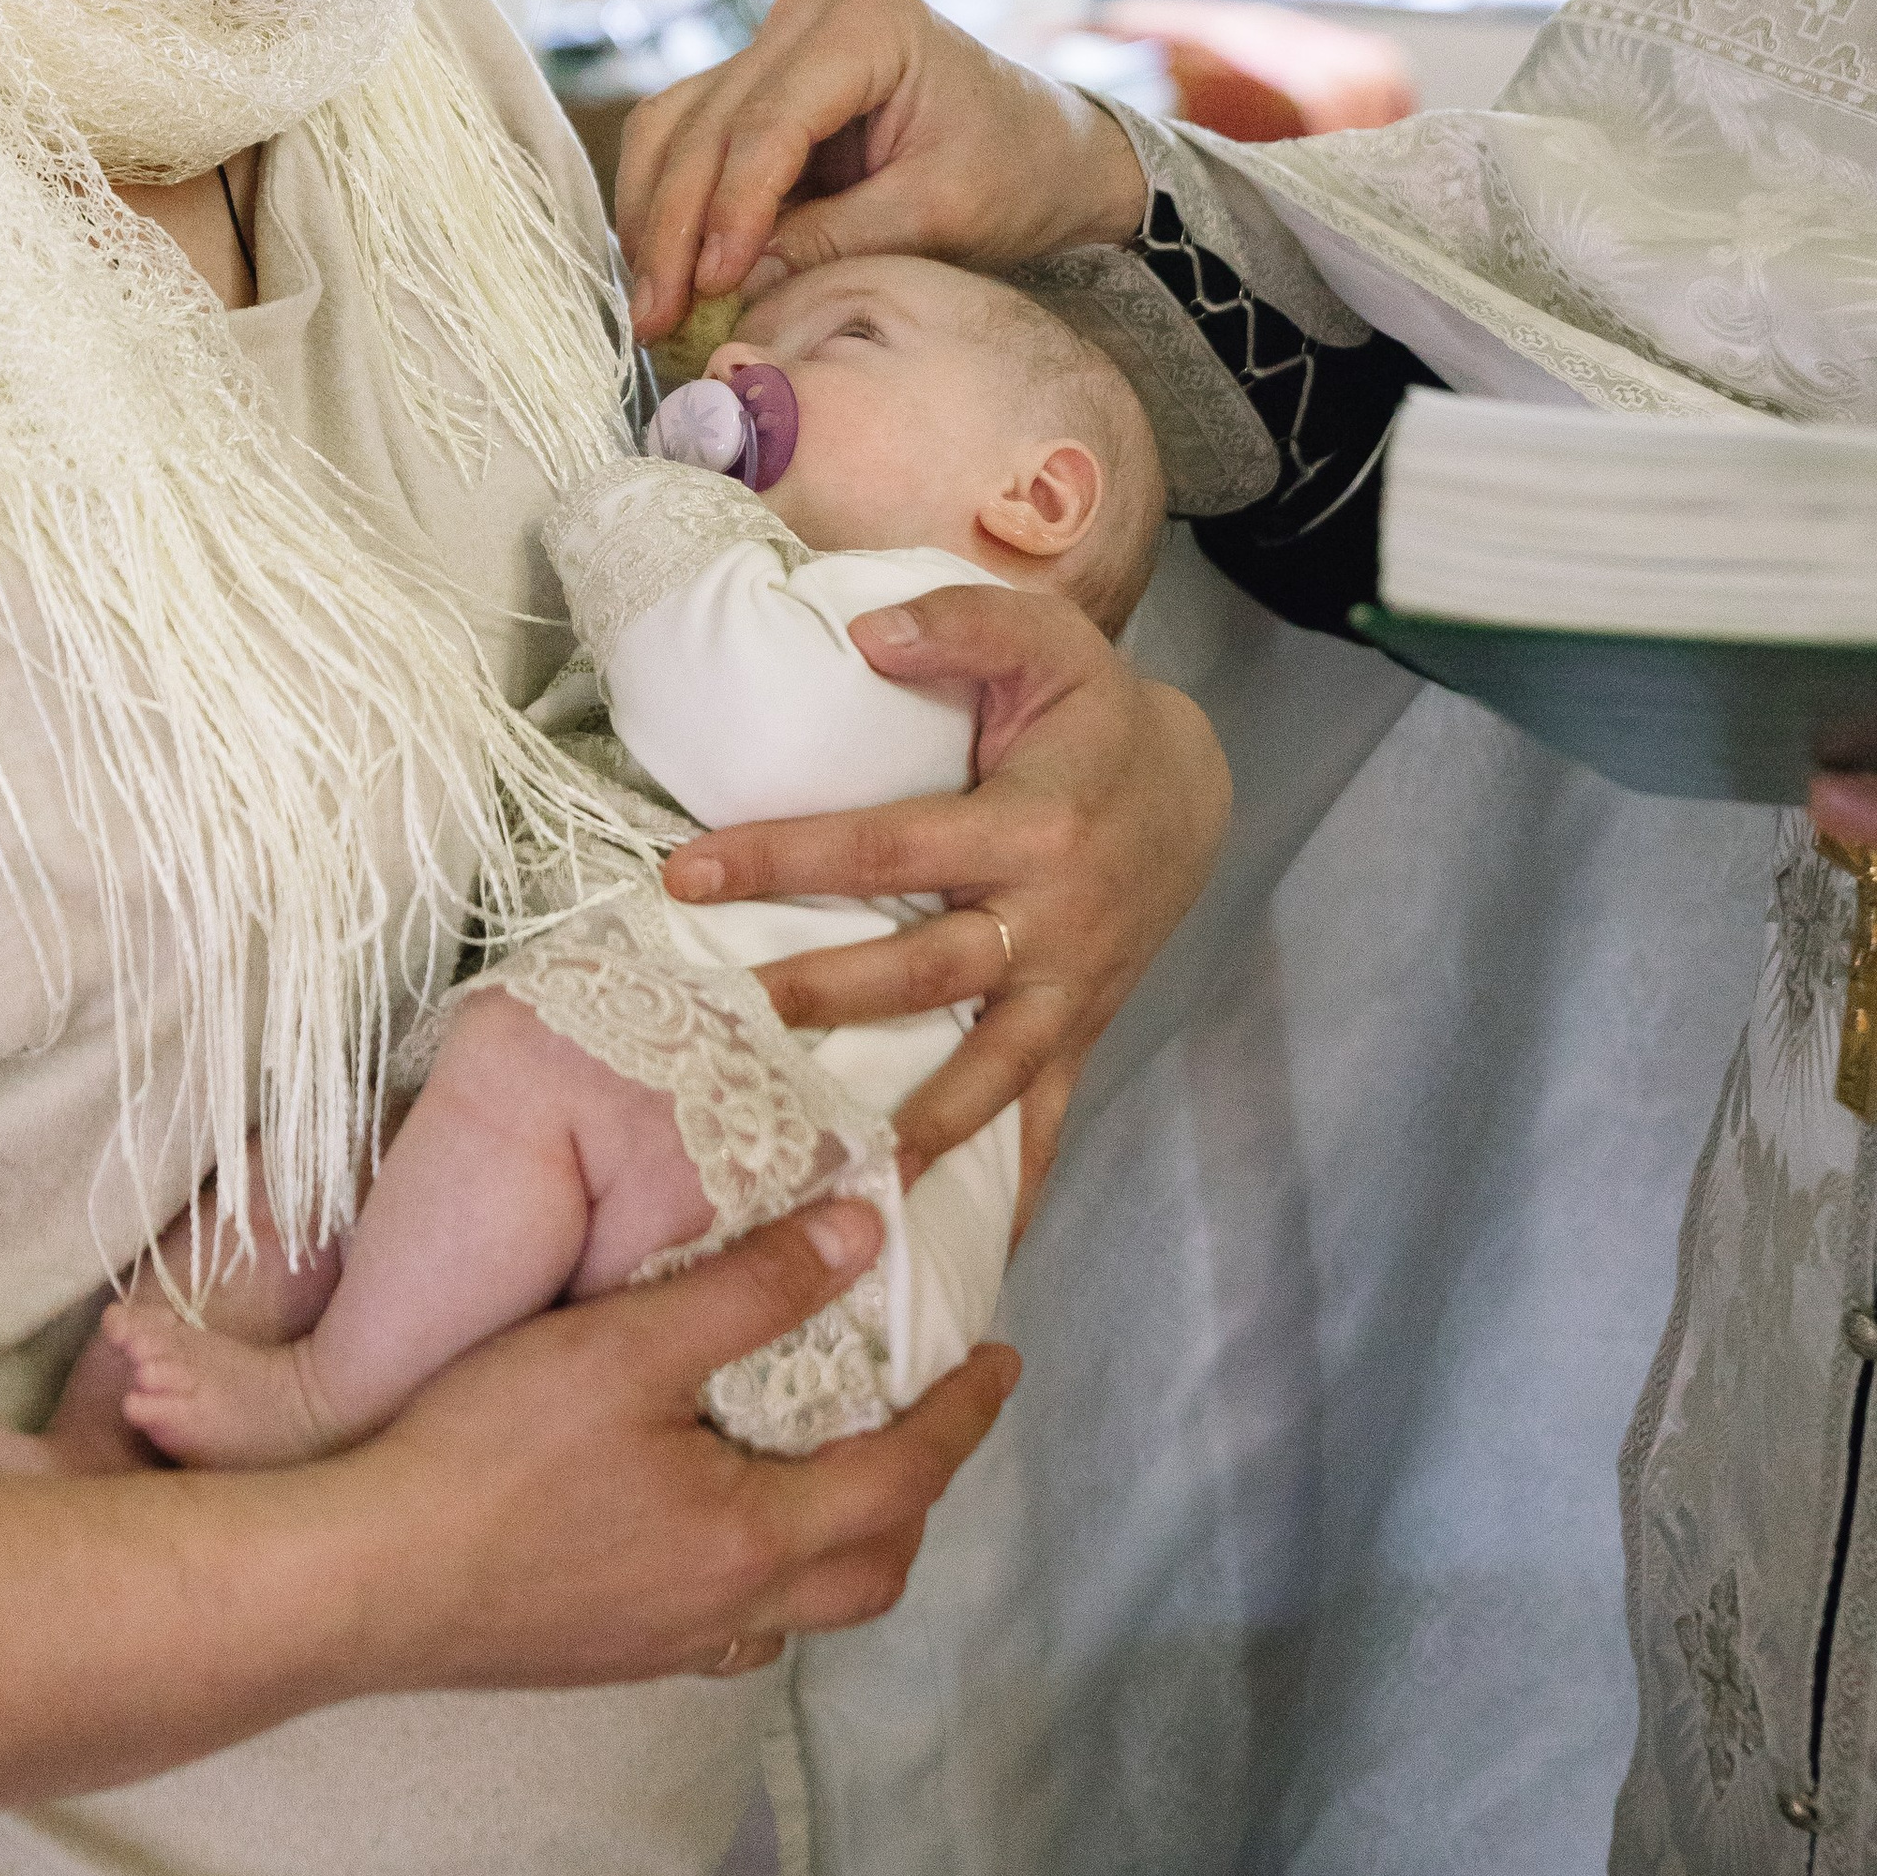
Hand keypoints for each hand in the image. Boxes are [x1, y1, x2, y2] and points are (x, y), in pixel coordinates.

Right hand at [0, 1202, 1011, 1875]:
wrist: (352, 1583)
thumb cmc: (485, 1456)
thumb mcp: (628, 1344)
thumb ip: (753, 1285)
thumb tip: (863, 1226)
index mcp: (753, 1540)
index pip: (906, 1476)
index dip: (963, 1414)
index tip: (1005, 1357)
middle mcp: (724, 1614)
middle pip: (871, 1570)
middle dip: (916, 1494)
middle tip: (928, 1418)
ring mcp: (656, 1649)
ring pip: (794, 1609)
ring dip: (838, 1544)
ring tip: (831, 1467)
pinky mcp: (593, 1656)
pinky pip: (720, 1627)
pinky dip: (755, 1574)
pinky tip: (710, 1526)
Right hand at [616, 0, 1146, 341]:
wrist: (1049, 150)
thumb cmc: (1016, 171)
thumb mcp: (940, 215)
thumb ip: (837, 243)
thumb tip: (730, 289)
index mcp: (867, 23)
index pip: (769, 121)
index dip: (730, 209)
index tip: (709, 286)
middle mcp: (806, 17)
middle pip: (705, 123)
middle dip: (674, 226)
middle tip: (653, 318)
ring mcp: (776, 45)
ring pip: (676, 126)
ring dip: (654, 218)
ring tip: (648, 308)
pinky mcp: (760, 86)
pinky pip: (688, 139)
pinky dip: (670, 206)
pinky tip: (665, 272)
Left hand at [660, 586, 1230, 1212]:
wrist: (1193, 788)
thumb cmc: (1092, 710)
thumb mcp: (1043, 639)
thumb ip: (955, 625)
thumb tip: (860, 637)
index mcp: (1032, 824)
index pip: (887, 847)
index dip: (786, 857)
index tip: (683, 875)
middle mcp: (1052, 921)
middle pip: (924, 973)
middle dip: (820, 1000)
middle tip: (724, 1023)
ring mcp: (1072, 989)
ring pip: (986, 1071)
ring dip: (911, 1126)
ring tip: (832, 1178)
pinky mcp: (1082, 1030)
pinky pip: (1047, 1118)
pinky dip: (1011, 1184)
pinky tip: (965, 1250)